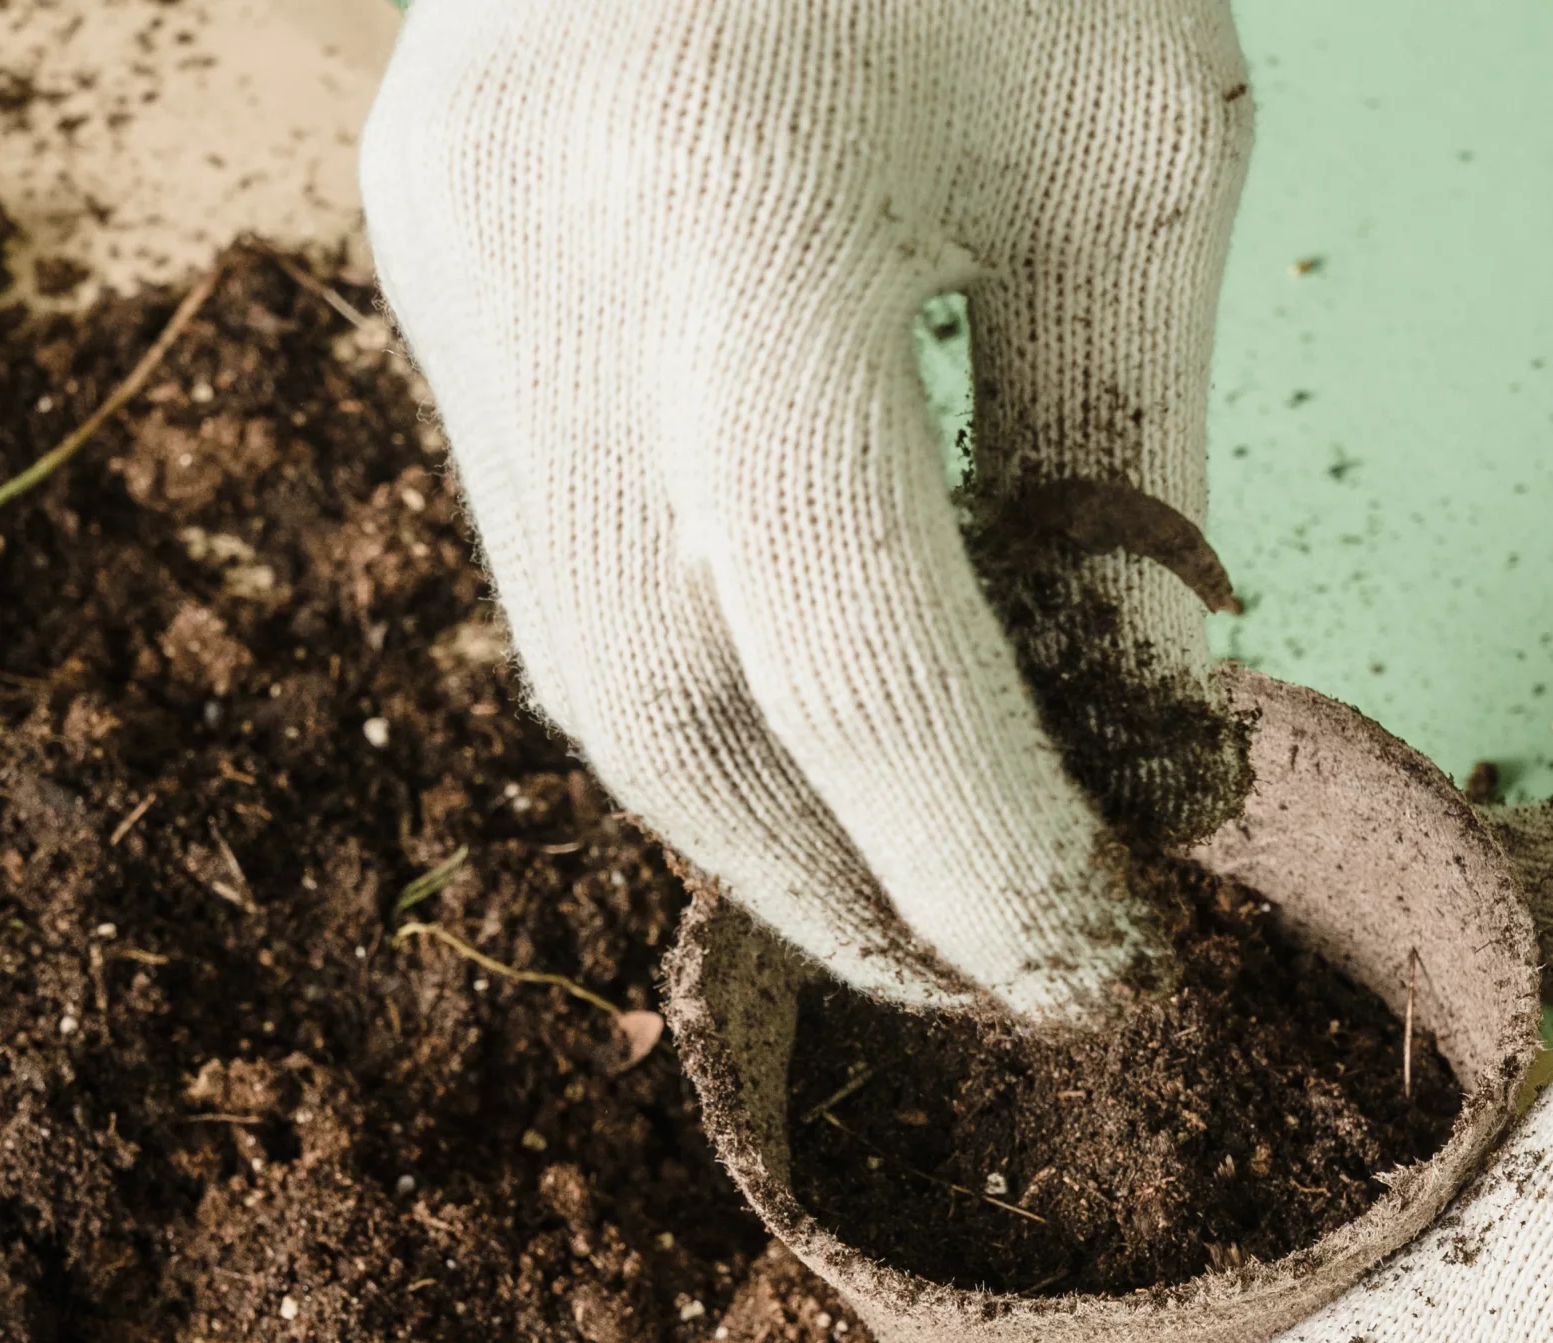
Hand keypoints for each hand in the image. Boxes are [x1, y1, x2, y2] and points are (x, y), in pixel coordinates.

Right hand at [361, 0, 1251, 1014]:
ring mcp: (449, 287)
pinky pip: (551, 555)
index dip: (987, 861)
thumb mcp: (1130, 152)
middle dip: (844, 900)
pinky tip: (798, 715)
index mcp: (753, 236)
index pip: (863, 665)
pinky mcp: (422, 272)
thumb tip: (1129, 721)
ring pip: (581, 670)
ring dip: (755, 818)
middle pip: (674, 727)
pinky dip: (689, 678)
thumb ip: (1123, 464)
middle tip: (993, 981)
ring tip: (904, 885)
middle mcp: (549, 294)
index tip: (1097, 965)